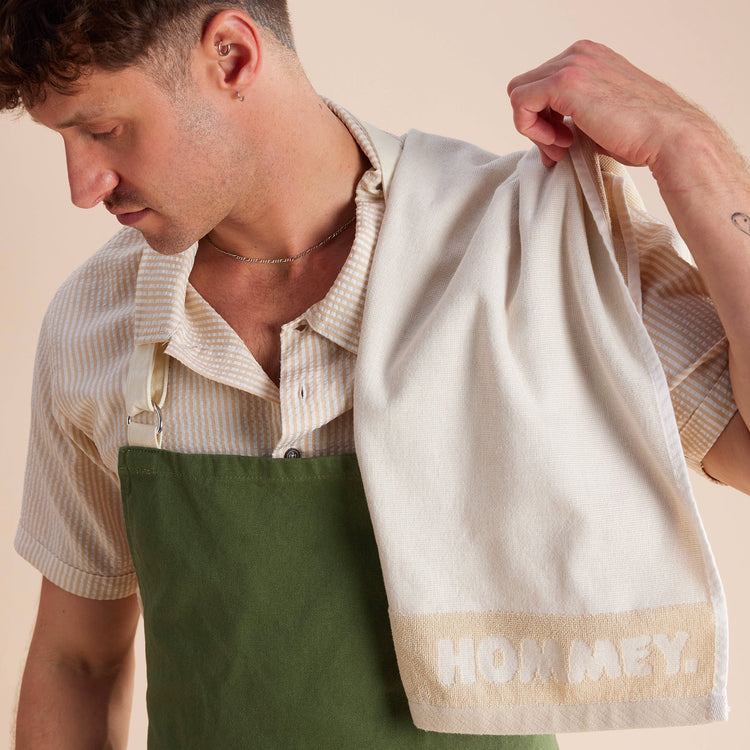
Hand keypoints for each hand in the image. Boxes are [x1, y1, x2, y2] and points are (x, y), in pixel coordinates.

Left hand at [506, 40, 716, 171]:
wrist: (667, 137)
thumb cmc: (640, 135)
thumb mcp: (598, 116)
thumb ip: (571, 115)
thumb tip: (546, 137)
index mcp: (588, 57)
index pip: (541, 85)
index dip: (544, 119)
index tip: (562, 143)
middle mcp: (578, 53)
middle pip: (527, 88)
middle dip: (537, 125)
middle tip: (559, 149)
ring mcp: (572, 63)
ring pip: (519, 95)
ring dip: (534, 129)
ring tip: (562, 147)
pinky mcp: (564, 82)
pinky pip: (520, 103)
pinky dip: (530, 128)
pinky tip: (558, 142)